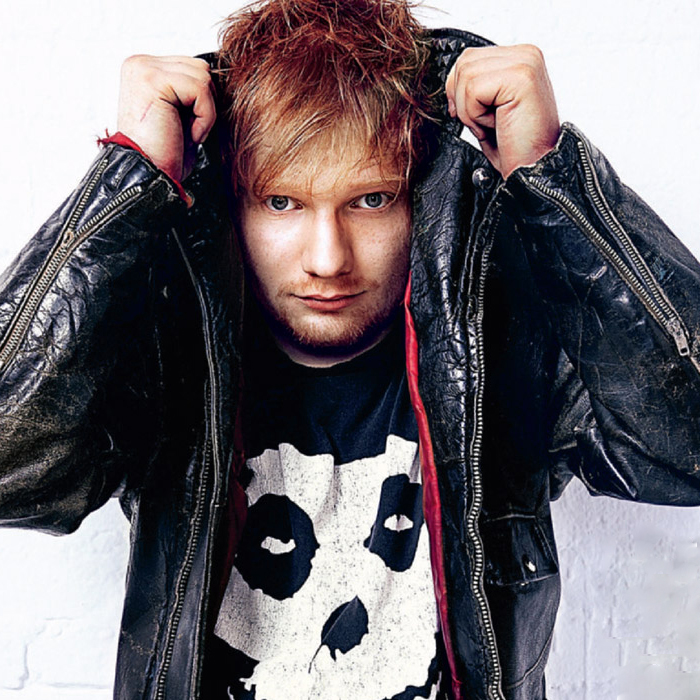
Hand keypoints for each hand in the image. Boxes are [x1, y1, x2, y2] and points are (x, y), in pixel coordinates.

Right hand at [117, 55, 215, 181]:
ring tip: (188, 133)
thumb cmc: (165, 153)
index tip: (187, 127)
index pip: (193, 68)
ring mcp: (144, 69)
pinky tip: (190, 135)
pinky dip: (204, 118)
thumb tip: (220, 77)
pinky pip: (201, 90)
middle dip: (204, 104)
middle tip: (188, 131)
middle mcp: (140, 64)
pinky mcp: (153, 80)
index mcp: (145, 70)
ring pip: (203, 76)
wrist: (149, 177)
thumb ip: (191, 90)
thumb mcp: (181, 114)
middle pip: (200, 68)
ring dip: (204, 112)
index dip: (201, 101)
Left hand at [445, 45, 559, 178]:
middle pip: (464, 63)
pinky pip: (473, 90)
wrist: (533, 171)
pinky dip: (476, 116)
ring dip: (470, 111)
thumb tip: (449, 82)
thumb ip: (473, 85)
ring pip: (465, 75)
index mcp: (519, 58)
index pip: (469, 58)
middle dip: (464, 101)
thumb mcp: (487, 109)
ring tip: (495, 124)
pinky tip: (497, 125)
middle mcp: (526, 55)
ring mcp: (525, 62)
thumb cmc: (514, 147)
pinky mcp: (521, 77)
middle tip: (488, 123)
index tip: (475, 117)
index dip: (460, 92)